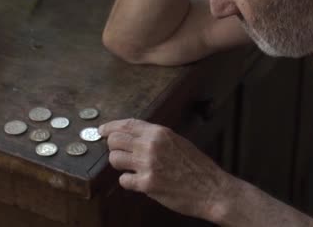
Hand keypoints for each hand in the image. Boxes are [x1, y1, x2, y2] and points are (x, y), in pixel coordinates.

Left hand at [99, 119, 231, 219]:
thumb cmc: (197, 167)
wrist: (211, 188)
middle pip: (115, 140)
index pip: (127, 124)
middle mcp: (151, 145)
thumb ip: (156, 138)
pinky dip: (128, 181)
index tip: (102, 130)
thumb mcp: (178, 142)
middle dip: (113, 147)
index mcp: (160, 132)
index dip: (111, 126)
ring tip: (130, 168)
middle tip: (119, 153)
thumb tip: (133, 137)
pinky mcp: (147, 184)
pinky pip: (123, 180)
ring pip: (114, 159)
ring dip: (119, 164)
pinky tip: (139, 181)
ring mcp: (147, 165)